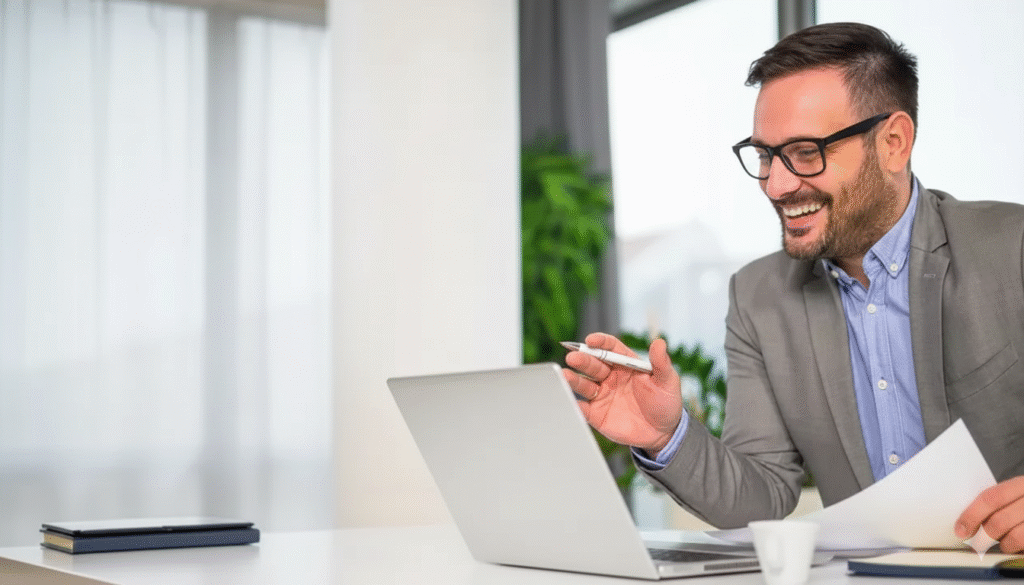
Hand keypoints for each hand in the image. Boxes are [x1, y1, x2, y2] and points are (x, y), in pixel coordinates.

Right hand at [562, 332, 681, 454]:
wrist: (663, 433)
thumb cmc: (666, 403)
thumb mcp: (668, 382)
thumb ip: (661, 363)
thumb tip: (660, 342)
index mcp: (626, 364)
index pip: (610, 348)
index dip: (600, 342)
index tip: (591, 340)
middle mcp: (610, 377)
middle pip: (593, 364)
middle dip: (582, 360)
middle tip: (573, 358)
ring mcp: (602, 395)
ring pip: (584, 384)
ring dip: (574, 379)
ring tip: (564, 375)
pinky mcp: (597, 414)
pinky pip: (583, 408)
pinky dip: (574, 404)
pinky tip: (569, 400)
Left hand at [955, 476, 1023, 552]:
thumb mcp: (1020, 492)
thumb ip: (1001, 502)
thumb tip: (969, 519)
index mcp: (1023, 484)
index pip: (990, 498)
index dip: (971, 515)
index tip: (960, 529)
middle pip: (999, 521)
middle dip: (983, 536)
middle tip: (978, 543)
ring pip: (1015, 538)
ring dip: (1003, 545)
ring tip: (1003, 544)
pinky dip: (1019, 551)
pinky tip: (1017, 547)